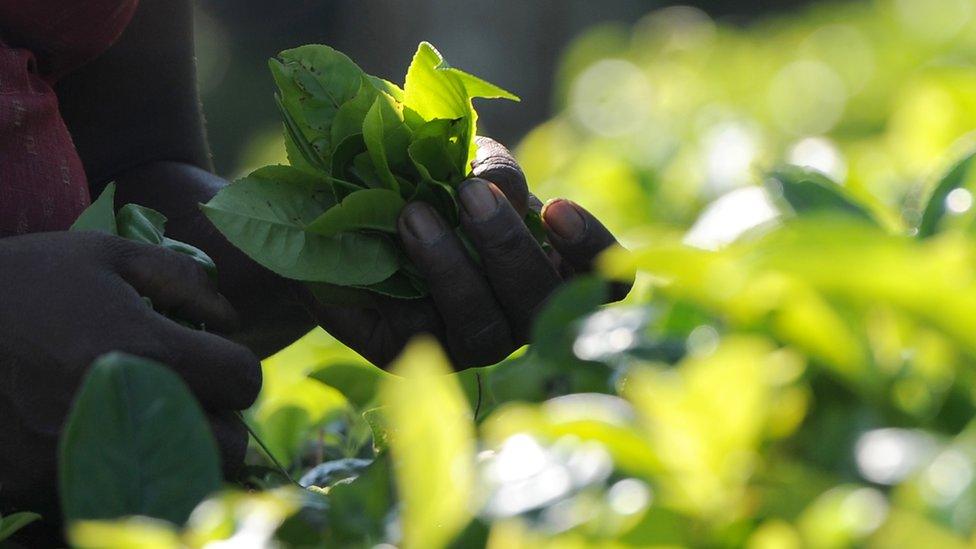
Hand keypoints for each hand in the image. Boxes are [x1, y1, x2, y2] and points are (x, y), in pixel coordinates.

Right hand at [0, 231, 260, 521]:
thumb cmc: (21, 283)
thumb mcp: (103, 255)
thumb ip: (182, 278)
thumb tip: (230, 319)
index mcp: (148, 350)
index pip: (244, 378)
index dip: (236, 364)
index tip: (211, 355)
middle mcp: (125, 413)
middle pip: (228, 445)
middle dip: (220, 418)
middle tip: (188, 391)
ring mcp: (85, 459)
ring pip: (180, 479)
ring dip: (179, 451)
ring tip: (148, 414)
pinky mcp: (47, 489)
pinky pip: (120, 494)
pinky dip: (125, 473)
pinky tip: (102, 434)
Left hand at [310, 137, 631, 367]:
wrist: (340, 205)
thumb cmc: (424, 177)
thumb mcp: (464, 158)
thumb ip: (493, 168)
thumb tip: (502, 190)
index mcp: (548, 267)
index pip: (605, 280)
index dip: (592, 252)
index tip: (556, 208)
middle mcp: (517, 314)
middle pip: (542, 307)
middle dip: (508, 249)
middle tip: (468, 194)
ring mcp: (466, 341)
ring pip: (486, 330)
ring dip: (453, 270)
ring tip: (413, 214)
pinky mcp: (407, 351)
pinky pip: (419, 335)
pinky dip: (405, 288)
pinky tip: (388, 245)